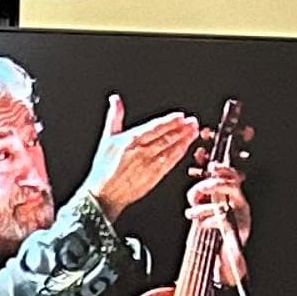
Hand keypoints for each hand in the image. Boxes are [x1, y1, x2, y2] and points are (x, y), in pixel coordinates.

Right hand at [83, 94, 203, 216]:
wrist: (103, 195)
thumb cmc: (103, 169)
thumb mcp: (107, 138)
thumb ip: (115, 117)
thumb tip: (115, 100)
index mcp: (130, 140)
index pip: (155, 127)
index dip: (170, 121)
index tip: (181, 116)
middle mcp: (141, 151)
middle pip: (166, 137)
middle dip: (181, 128)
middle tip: (193, 121)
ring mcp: (149, 164)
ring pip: (170, 148)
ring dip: (184, 139)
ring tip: (193, 131)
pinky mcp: (154, 176)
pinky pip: (170, 162)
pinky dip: (179, 154)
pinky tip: (186, 148)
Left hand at [186, 160, 250, 279]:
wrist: (222, 264)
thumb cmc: (212, 238)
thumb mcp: (204, 213)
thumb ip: (201, 200)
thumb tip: (194, 191)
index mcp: (234, 199)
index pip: (232, 176)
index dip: (222, 168)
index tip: (209, 164)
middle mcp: (241, 206)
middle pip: (232, 184)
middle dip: (211, 184)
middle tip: (196, 193)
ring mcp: (241, 219)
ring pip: (227, 200)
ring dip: (204, 206)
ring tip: (191, 212)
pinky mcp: (237, 233)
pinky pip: (223, 220)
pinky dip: (209, 220)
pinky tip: (202, 225)